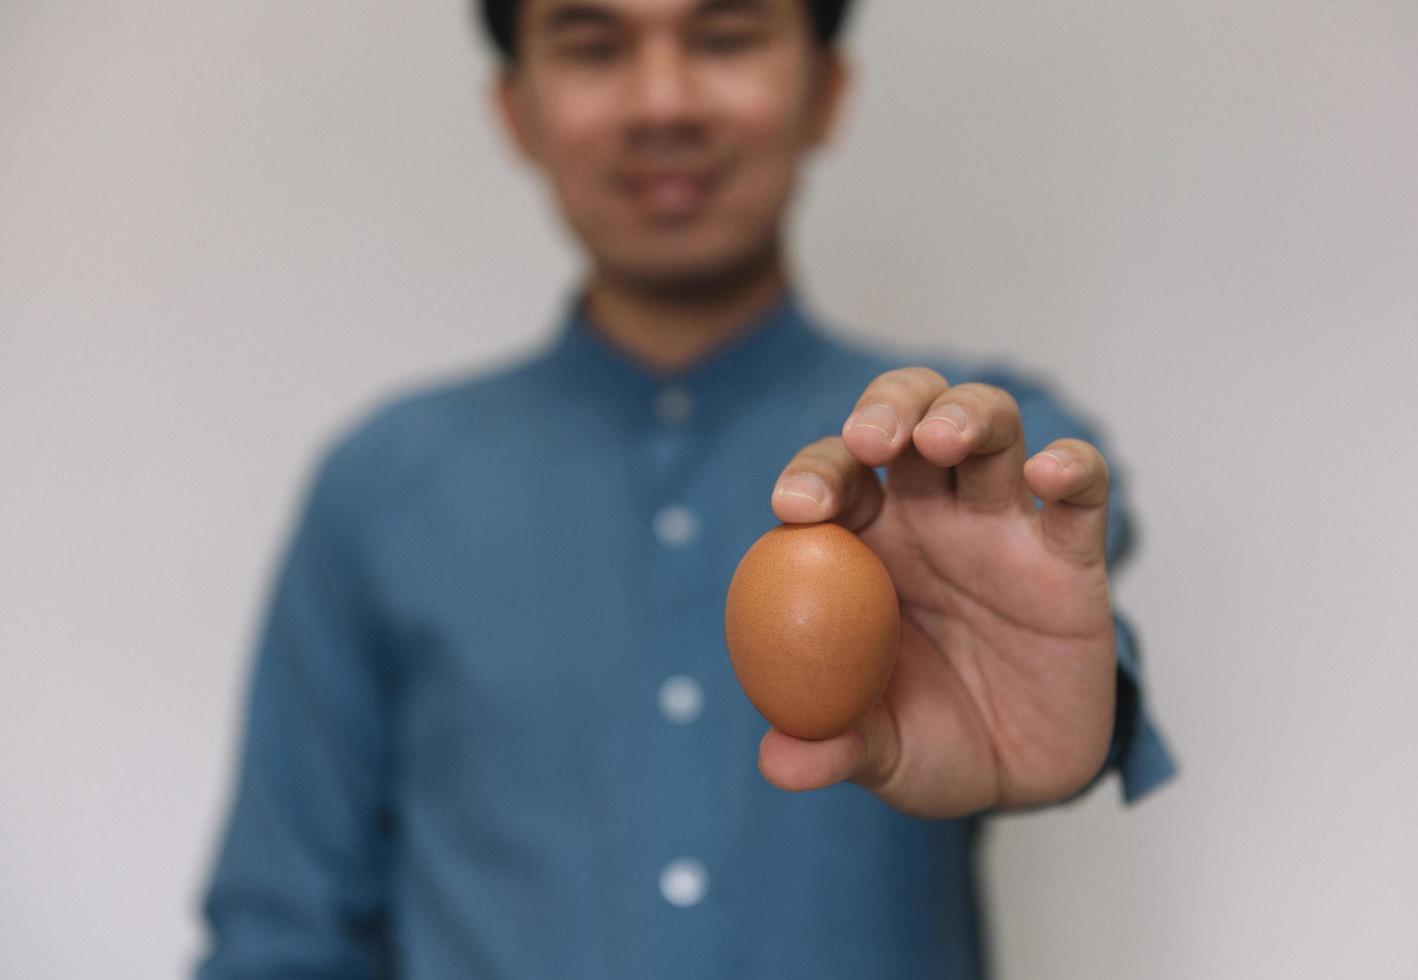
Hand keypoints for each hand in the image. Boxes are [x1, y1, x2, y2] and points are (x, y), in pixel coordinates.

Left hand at [760, 368, 1116, 817]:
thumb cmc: (933, 741)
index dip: (813, 475)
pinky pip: (1082, 490)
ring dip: (965, 413)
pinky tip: (1047, 474)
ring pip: (990, 426)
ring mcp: (1003, 524)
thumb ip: (831, 748)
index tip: (796, 506)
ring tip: (942, 438)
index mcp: (865, 543)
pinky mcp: (1071, 553)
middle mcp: (931, 514)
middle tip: (870, 441)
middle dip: (887, 408)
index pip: (833, 479)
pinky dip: (1071, 467)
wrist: (1026, 778)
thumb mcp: (879, 753)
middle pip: (907, 417)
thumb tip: (776, 762)